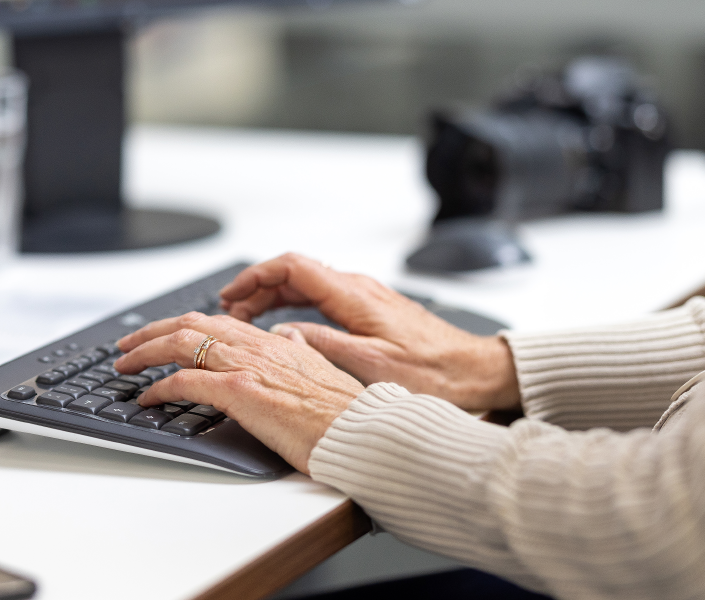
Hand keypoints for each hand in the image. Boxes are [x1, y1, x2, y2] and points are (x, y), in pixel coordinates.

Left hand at [114, 312, 363, 473]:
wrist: (358, 430)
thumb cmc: (344, 411)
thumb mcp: (322, 370)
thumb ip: (301, 352)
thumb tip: (291, 338)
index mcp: (275, 343)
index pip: (218, 322)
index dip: (184, 325)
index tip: (164, 334)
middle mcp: (257, 347)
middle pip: (191, 324)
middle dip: (152, 331)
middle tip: (127, 346)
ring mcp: (247, 367)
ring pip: (182, 343)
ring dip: (145, 352)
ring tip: (124, 365)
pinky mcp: (241, 392)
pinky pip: (186, 382)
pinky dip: (160, 388)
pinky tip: (147, 398)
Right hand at [219, 253, 519, 410]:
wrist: (474, 370)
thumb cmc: (434, 371)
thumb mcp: (372, 365)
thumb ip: (323, 344)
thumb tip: (283, 333)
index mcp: (355, 296)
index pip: (294, 267)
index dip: (257, 276)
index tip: (233, 293)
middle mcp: (359, 290)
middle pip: (296, 272)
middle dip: (258, 287)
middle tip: (230, 310)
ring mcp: (365, 298)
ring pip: (308, 285)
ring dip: (274, 297)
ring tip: (247, 317)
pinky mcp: (371, 311)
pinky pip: (323, 298)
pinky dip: (295, 306)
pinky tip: (284, 323)